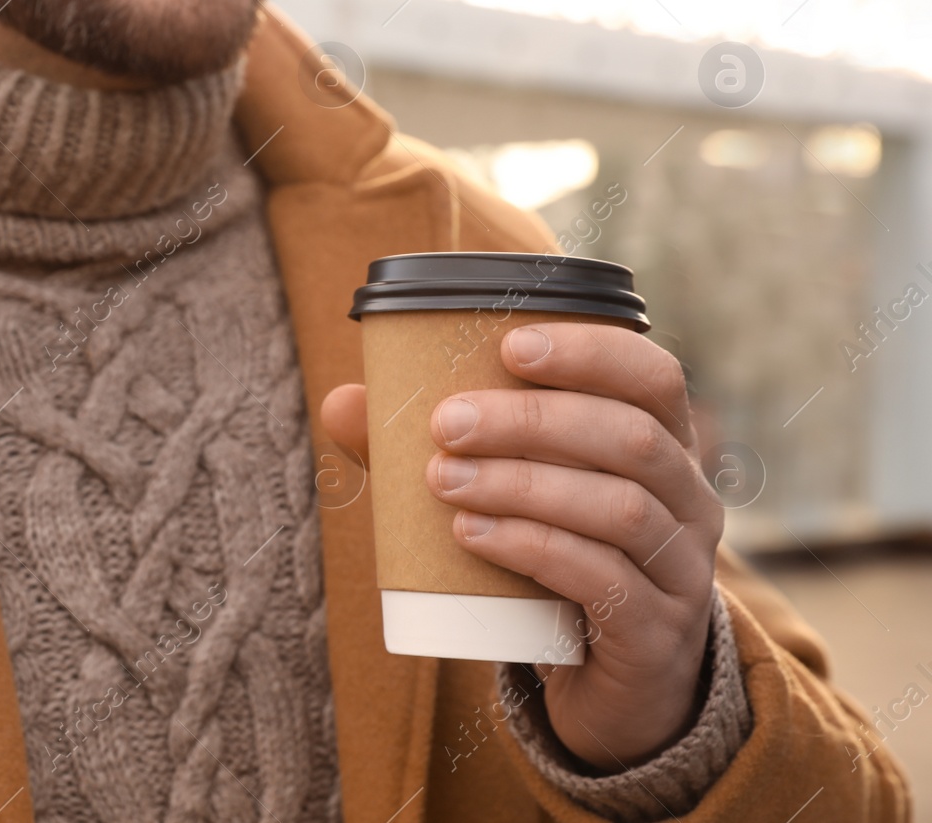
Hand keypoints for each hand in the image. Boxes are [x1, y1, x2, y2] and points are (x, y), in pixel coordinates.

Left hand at [322, 322, 722, 769]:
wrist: (609, 686)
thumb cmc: (553, 562)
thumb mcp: (509, 497)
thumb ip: (437, 448)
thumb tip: (344, 403)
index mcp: (664, 447)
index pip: (652, 376)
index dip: (592, 352)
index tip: (512, 346)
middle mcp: (690, 500)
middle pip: (630, 437)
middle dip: (530, 421)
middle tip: (445, 425)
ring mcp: (681, 569)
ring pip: (618, 507)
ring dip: (522, 484)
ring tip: (444, 481)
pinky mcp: (655, 631)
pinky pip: (603, 578)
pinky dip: (534, 548)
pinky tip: (474, 535)